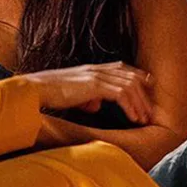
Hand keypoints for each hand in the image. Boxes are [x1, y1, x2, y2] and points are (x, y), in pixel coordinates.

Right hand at [26, 62, 153, 124]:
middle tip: (149, 112)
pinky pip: (120, 94)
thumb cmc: (51, 94)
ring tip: (143, 118)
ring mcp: (95, 75)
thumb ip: (87, 97)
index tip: (149, 86)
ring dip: (139, 103)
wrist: (37, 89)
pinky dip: (130, 106)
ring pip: (129, 85)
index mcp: (92, 69)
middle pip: (130, 77)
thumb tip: (96, 105)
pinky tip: (133, 117)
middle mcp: (96, 69)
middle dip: (143, 95)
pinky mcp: (93, 85)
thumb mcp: (73, 94)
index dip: (138, 76)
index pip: (122, 68)